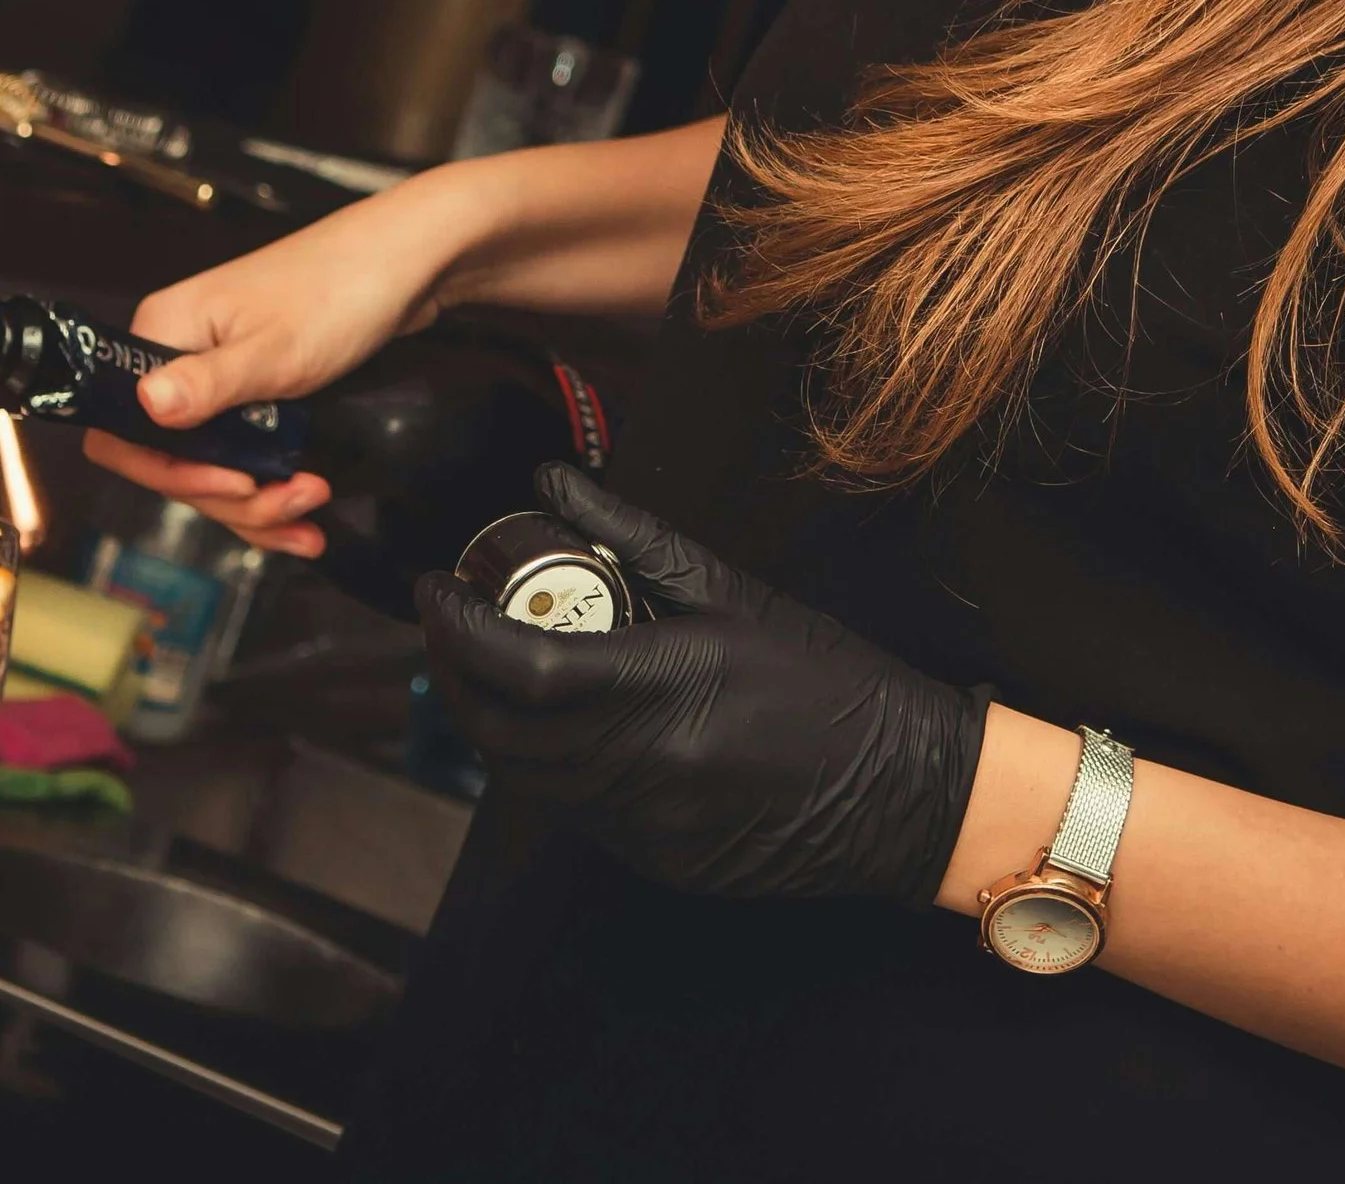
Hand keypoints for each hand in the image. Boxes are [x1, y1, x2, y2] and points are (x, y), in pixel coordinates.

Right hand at [84, 175, 475, 555]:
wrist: (410, 262)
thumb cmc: (341, 289)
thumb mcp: (274, 349)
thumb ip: (207, 385)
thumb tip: (142, 404)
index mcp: (164, 333)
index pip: (121, 427)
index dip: (165, 471)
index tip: (227, 482)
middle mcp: (180, 356)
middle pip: (170, 458)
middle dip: (228, 494)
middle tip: (288, 499)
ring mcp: (218, 377)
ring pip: (212, 467)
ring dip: (258, 504)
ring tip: (313, 507)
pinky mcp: (256, 394)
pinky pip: (246, 458)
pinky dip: (272, 493)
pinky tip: (304, 519)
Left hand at [416, 466, 988, 902]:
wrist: (907, 789)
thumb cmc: (827, 679)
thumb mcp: (731, 590)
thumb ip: (630, 535)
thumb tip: (552, 483)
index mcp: (660, 688)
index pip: (518, 666)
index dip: (458, 626)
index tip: (437, 583)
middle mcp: (641, 769)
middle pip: (500, 729)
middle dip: (455, 670)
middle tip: (450, 616)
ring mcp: (644, 827)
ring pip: (522, 775)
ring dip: (488, 718)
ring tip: (488, 659)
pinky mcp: (654, 862)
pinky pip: (566, 809)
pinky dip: (537, 761)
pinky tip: (550, 717)